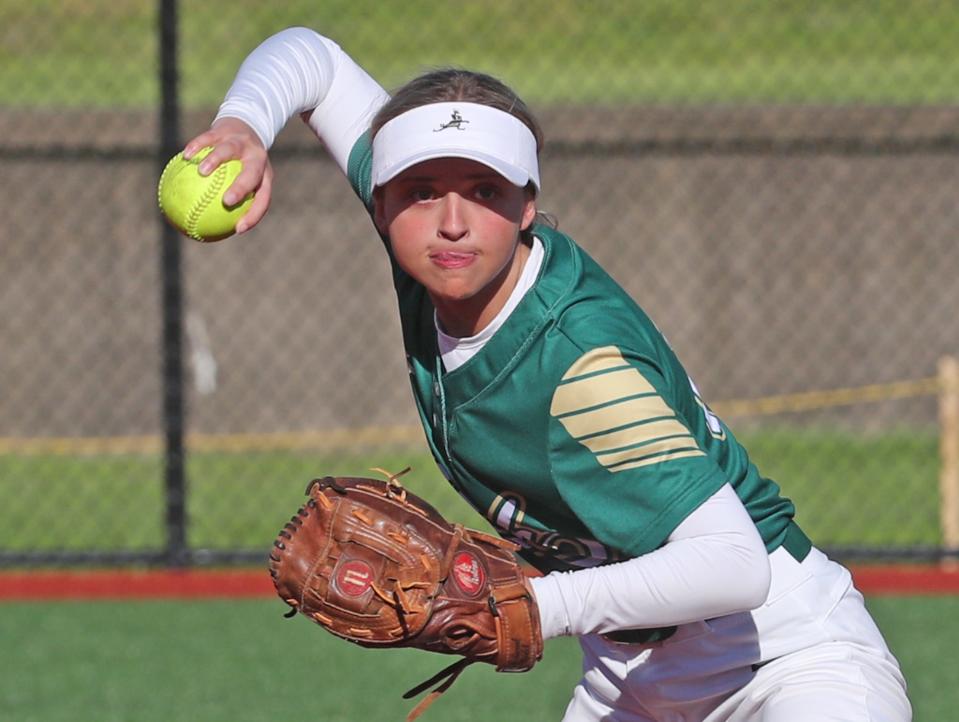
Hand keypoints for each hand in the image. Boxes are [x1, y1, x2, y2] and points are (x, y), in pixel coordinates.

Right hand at [182, 118, 272, 233]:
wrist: (244, 125)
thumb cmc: (240, 164)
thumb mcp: (241, 182)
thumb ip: (227, 203)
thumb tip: (206, 229)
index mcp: (264, 176)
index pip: (263, 199)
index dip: (253, 215)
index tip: (238, 229)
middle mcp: (256, 158)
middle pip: (252, 174)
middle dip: (241, 187)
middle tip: (226, 201)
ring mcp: (241, 142)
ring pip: (229, 150)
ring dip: (216, 160)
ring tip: (202, 172)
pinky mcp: (225, 130)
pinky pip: (209, 138)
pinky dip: (198, 146)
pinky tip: (187, 156)